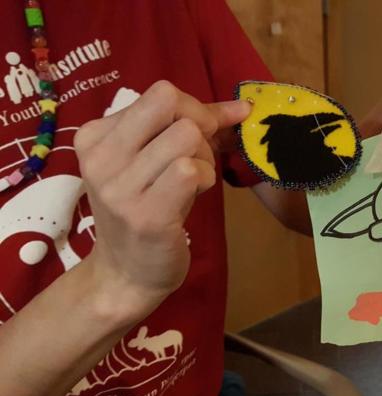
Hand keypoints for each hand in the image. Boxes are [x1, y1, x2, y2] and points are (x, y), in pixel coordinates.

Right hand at [74, 81, 249, 316]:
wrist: (126, 273)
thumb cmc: (147, 209)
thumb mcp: (153, 160)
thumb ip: (191, 127)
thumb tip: (242, 107)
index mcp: (95, 136)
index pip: (161, 93)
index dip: (195, 109)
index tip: (204, 134)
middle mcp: (101, 157)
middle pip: (171, 104)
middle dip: (199, 126)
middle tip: (196, 158)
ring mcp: (120, 187)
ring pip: (186, 136)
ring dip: (204, 158)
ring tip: (192, 182)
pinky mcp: (146, 214)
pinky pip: (191, 170)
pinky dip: (205, 179)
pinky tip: (193, 197)